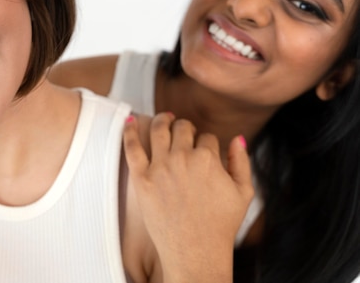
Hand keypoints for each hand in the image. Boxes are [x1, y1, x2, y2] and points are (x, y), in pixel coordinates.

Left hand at [123, 113, 253, 282]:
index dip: (207, 144)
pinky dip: (129, 129)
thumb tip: (237, 137)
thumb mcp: (243, 193)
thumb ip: (241, 162)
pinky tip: (130, 119)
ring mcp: (160, 167)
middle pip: (182, 128)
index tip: (205, 152)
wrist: (195, 252)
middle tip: (185, 133)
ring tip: (164, 120)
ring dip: (162, 120)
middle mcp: (182, 158)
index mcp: (208, 158)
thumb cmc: (221, 225)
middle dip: (186, 128)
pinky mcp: (141, 179)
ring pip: (159, 130)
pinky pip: (132, 147)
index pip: (207, 137)